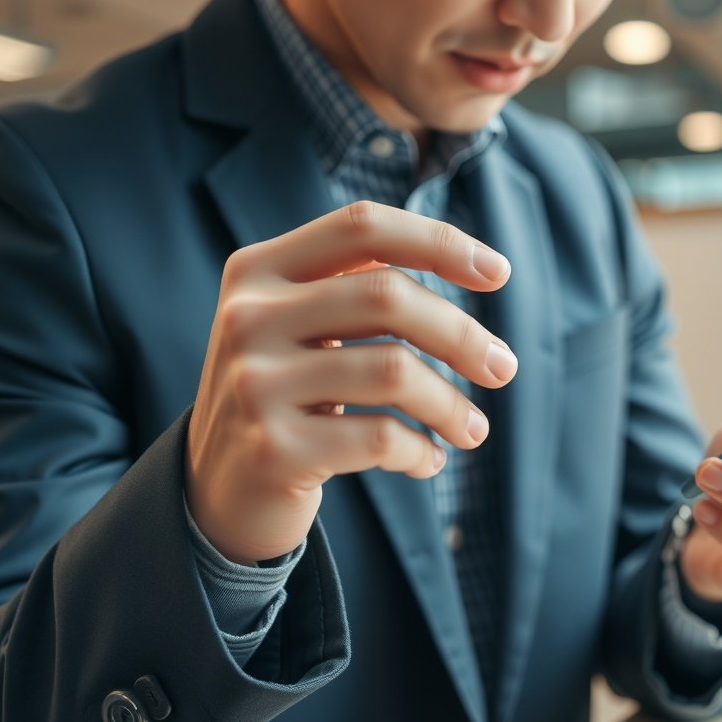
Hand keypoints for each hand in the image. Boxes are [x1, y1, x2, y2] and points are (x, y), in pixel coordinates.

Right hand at [186, 202, 517, 563]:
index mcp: (257, 270)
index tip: (500, 273)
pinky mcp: (273, 448)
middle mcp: (247, 317)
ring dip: (452, 405)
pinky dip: (420, 451)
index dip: (439, 241)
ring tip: (473, 429)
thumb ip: (355, 283)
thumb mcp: (297, 325)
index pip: (362, 228)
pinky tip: (427, 461)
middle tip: (503, 368)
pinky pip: (380, 438)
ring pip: (394, 371)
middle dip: (462, 334)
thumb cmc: (285, 395)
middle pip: (388, 296)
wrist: (218, 493)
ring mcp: (254, 384)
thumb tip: (472, 263)